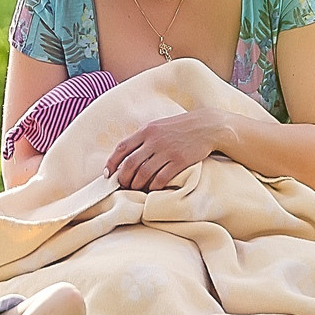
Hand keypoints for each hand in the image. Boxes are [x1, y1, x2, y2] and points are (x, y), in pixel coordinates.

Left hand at [106, 110, 230, 190]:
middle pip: (130, 164)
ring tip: (136, 189)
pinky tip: (152, 188)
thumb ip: (143, 138)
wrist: (207, 126)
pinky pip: (161, 178)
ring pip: (143, 173)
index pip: (121, 148)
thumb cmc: (180, 127)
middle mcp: (154, 140)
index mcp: (146, 130)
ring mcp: (167, 151)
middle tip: (123, 185)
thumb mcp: (158, 126)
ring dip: (137, 185)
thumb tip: (126, 155)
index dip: (111, 163)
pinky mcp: (179, 161)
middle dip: (123, 178)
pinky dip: (154, 186)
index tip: (107, 174)